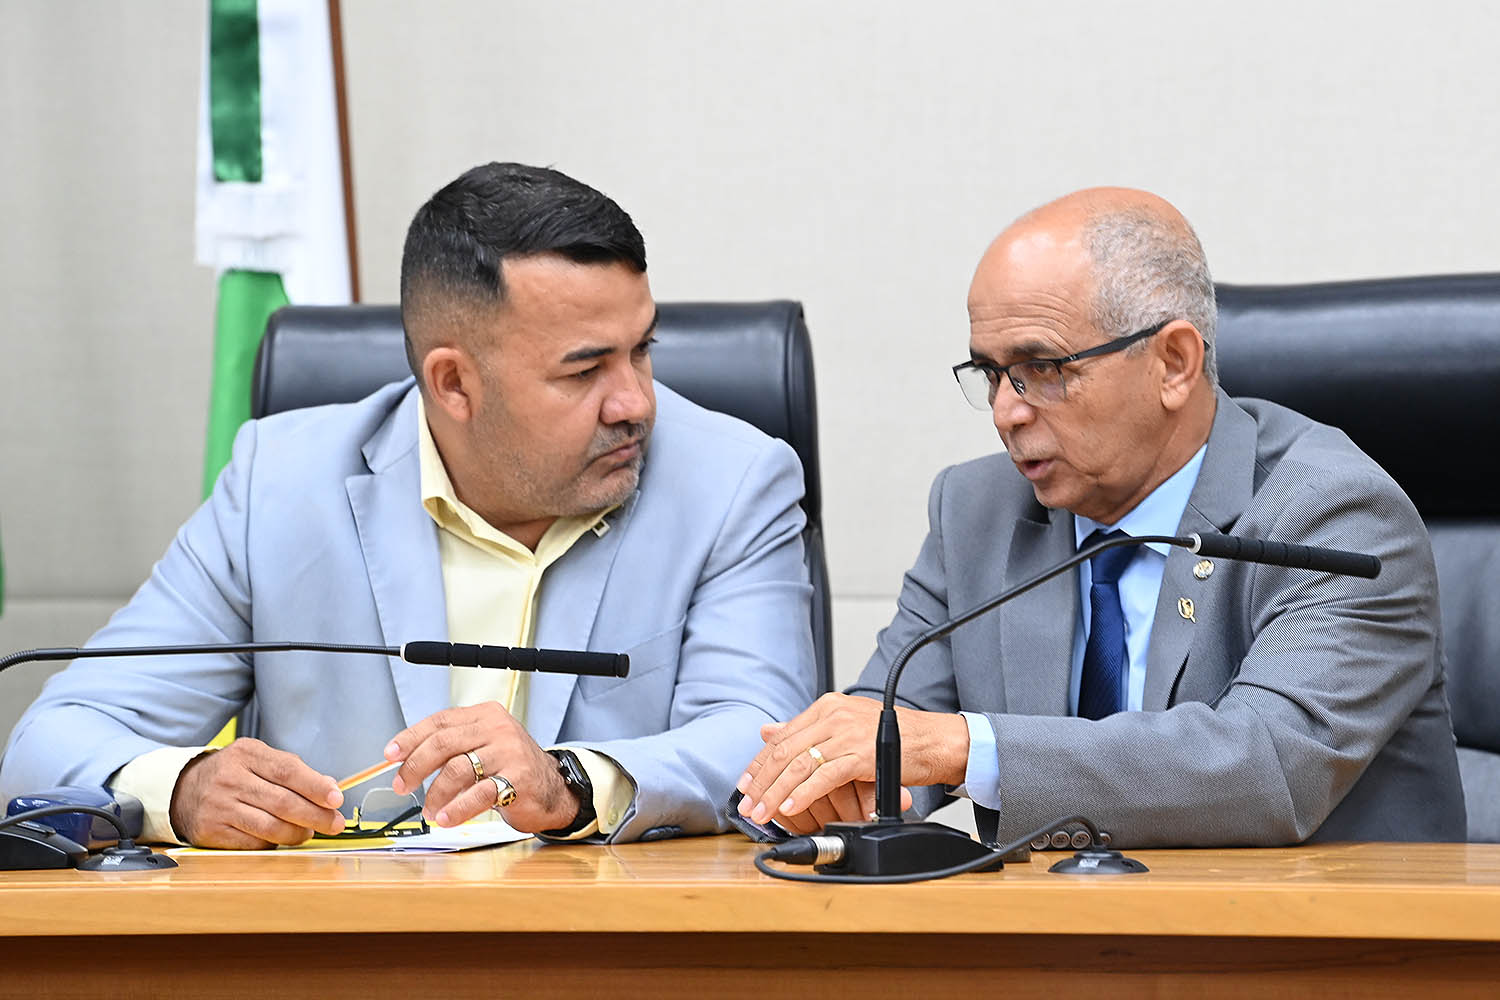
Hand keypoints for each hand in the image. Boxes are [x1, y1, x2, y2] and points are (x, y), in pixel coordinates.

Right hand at [168, 738, 345, 848]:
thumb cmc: (234, 774)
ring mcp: (219, 806)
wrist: (183, 790)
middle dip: (316, 816)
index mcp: (246, 753)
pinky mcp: (211, 831)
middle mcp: (230, 778)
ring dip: (298, 833)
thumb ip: (293, 770)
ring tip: (310, 832)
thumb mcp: (258, 759)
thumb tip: (330, 788)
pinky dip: (275, 843)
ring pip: (271, 827)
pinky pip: (254, 843)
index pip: (288, 771)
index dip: (316, 787)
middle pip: (283, 802)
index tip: (337, 799)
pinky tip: (283, 838)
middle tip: (335, 823)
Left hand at [385, 702, 579, 832]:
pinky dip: (457, 809)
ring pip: (457, 769)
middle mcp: (497, 728)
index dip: (410, 738)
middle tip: (403, 786)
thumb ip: (453, 747)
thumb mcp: (484, 746)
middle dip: (416, 766)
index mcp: (485, 715)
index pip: (440, 721)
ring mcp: (509, 752)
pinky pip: (479, 794)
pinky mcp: (518, 778)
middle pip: (444, 743)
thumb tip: (408, 761)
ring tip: (430, 810)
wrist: (554, 788)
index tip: (391, 755)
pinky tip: (446, 818)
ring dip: (435, 794)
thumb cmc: (512, 768)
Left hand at [735, 693, 967, 828]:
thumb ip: (808, 730)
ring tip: (763, 814)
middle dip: (761, 783)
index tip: (744, 785)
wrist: (935, 740)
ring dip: (776, 793)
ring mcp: (847, 733)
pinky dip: (803, 794)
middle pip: (784, 752)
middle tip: (746, 806)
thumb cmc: (895, 737)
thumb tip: (768, 730)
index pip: (781, 737)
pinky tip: (790, 808)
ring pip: (798, 765)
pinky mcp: (861, 754)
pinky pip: (823, 776)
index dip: (758, 763)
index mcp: (827, 707)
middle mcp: (833, 715)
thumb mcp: (846, 726)